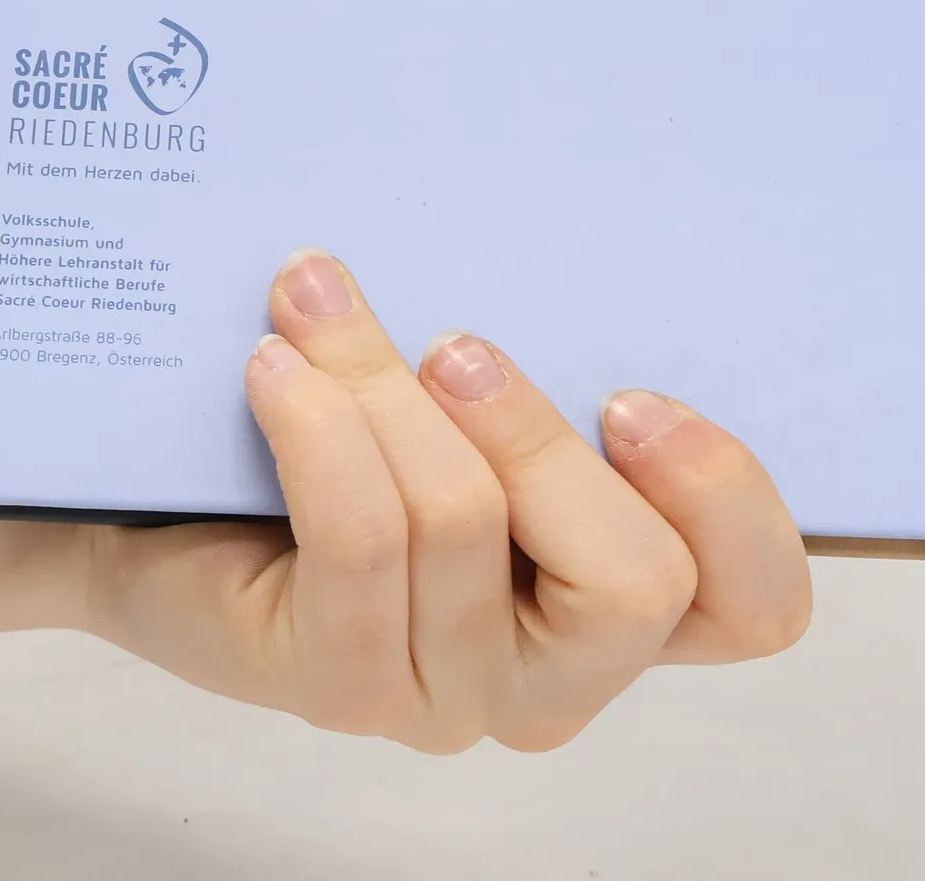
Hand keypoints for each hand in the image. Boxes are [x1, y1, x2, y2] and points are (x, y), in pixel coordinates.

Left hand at [85, 251, 812, 752]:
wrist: (167, 511)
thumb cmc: (352, 438)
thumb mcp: (472, 397)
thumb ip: (542, 365)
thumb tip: (576, 228)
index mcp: (620, 601)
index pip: (758, 607)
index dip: (728, 502)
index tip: (629, 394)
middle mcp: (553, 675)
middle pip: (634, 581)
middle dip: (541, 436)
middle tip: (457, 345)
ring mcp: (447, 696)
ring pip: (467, 527)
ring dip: (386, 384)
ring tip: (318, 302)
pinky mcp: (338, 686)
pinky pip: (359, 542)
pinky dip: (322, 427)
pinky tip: (277, 364)